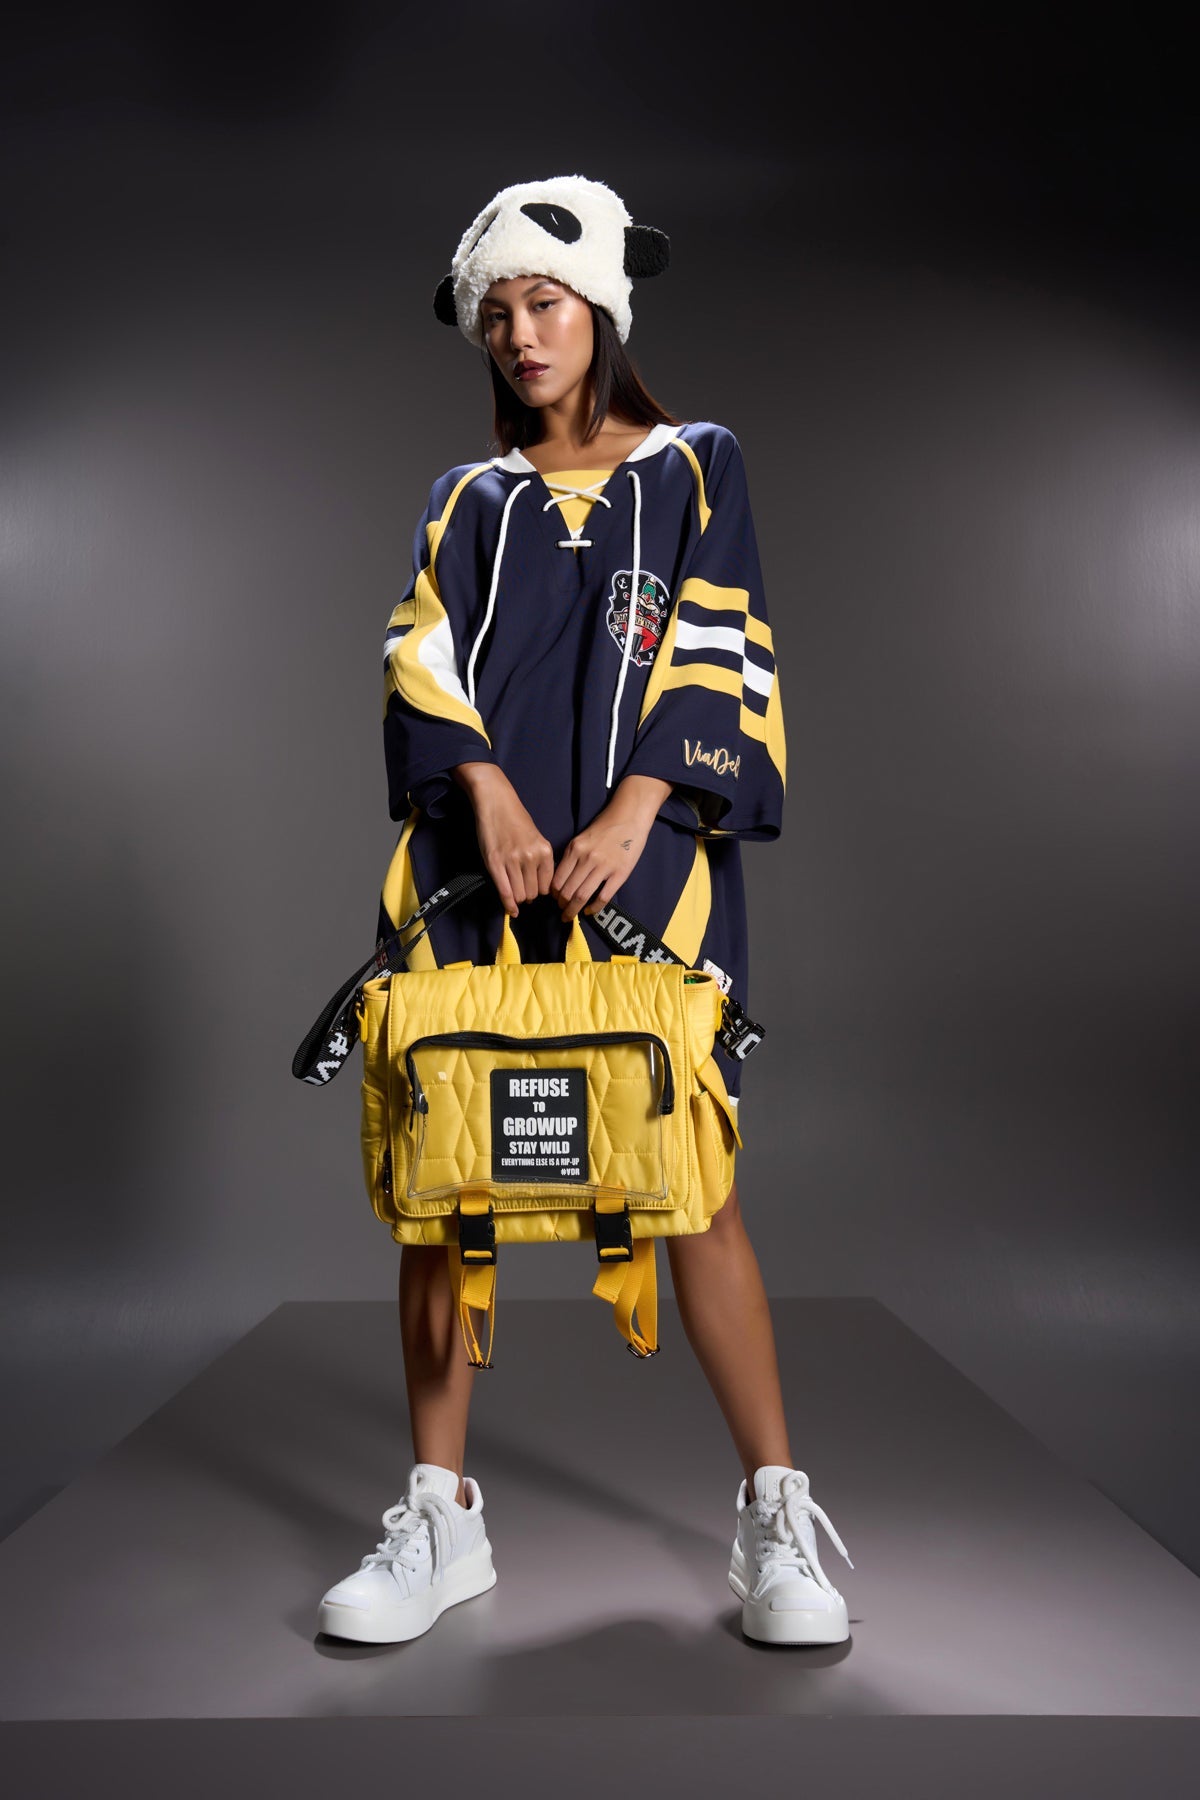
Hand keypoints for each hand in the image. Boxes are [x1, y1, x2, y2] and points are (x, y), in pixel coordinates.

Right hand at [465, 767, 554, 917]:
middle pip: (534, 893)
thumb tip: (540, 886)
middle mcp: (531, 857)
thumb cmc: (515, 819)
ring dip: (517, 898)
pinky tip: (510, 910)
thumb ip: (540, 860)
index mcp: (545, 851)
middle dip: (528, 896)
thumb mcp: (536, 838)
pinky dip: (508, 904)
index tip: (535, 891)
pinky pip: (505, 892)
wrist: (496, 802)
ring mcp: (512, 861)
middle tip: (522, 892)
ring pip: (520, 895)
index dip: (541, 891)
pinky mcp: (495, 863)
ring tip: (514, 893)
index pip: (548, 886)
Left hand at [551, 789, 659, 921]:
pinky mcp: (620, 873)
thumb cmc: (605, 827)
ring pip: (582, 896)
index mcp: (575, 849)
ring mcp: (604, 867)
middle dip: (561, 905)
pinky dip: (594, 908)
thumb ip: (571, 857)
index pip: (557, 879)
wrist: (629, 817)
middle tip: (561, 912)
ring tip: (571, 915)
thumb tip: (561, 879)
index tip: (554, 900)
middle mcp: (587, 859)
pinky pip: (603, 897)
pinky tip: (589, 911)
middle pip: (567, 891)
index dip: (553, 894)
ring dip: (573, 910)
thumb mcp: (581, 838)